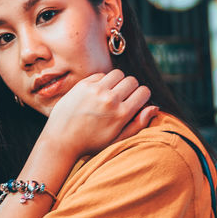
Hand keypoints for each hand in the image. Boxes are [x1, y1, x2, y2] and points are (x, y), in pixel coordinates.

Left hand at [41, 70, 157, 160]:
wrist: (61, 141)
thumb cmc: (91, 144)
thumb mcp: (117, 140)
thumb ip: (138, 124)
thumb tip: (155, 107)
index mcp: (121, 114)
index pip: (144, 92)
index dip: (142, 97)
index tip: (136, 102)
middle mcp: (110, 99)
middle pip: (132, 81)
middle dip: (131, 89)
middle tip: (123, 99)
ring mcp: (95, 90)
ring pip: (118, 74)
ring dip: (117, 82)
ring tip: (111, 94)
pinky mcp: (83, 84)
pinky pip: (101, 74)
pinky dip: (102, 81)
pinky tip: (97, 93)